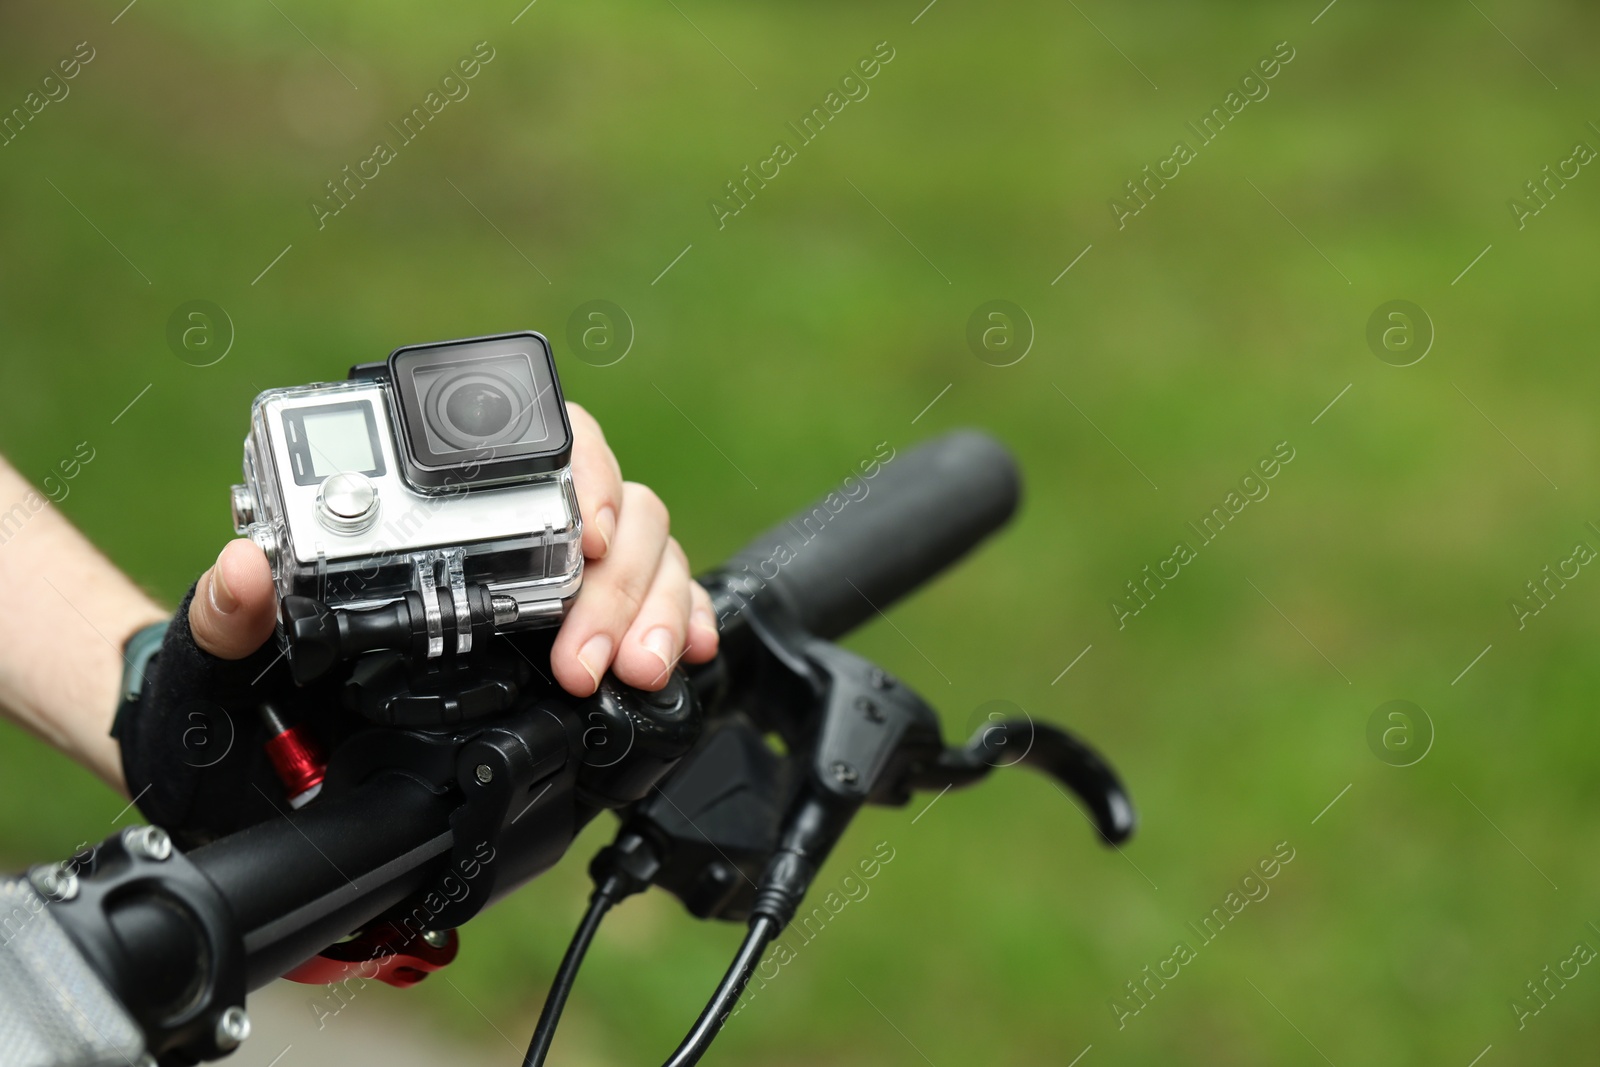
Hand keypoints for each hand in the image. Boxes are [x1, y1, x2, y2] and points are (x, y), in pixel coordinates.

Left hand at [188, 402, 719, 694]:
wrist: (269, 763)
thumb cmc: (262, 692)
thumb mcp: (232, 654)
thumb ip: (230, 611)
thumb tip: (246, 569)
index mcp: (441, 501)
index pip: (544, 437)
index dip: (583, 470)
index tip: (586, 536)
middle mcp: (514, 524)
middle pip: (616, 506)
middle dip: (619, 581)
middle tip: (587, 658)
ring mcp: (560, 576)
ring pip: (653, 553)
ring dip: (657, 608)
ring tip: (639, 672)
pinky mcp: (588, 630)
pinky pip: (664, 604)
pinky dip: (684, 622)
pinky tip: (685, 656)